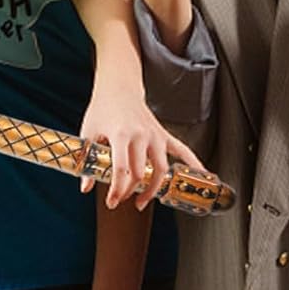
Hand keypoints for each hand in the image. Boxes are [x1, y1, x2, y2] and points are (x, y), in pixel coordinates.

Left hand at [80, 74, 202, 209]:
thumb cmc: (102, 109)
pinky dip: (194, 163)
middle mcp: (141, 135)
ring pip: (161, 168)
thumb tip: (85, 188)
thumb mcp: (89, 133)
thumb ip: (88, 161)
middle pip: (141, 173)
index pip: (121, 169)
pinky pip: (182, 150)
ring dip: (153, 188)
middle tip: (121, 199)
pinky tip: (203, 176)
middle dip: (130, 191)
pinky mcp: (163, 134)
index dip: (116, 190)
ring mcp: (155, 134)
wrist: (118, 87)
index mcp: (121, 134)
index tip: (111, 202)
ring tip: (142, 200)